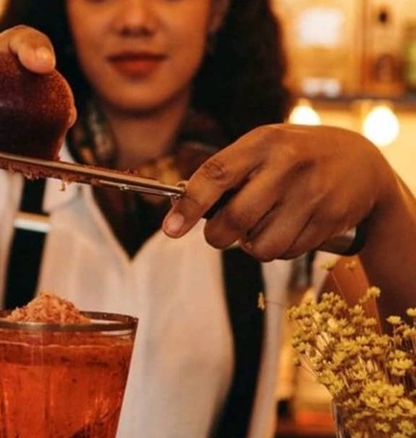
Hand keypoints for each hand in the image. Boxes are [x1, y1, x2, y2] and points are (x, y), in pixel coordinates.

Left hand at [163, 124, 393, 260]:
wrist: (361, 162)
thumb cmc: (293, 156)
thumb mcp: (261, 148)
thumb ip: (226, 173)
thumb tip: (181, 208)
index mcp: (262, 143)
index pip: (215, 175)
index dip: (189, 205)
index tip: (170, 229)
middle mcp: (288, 165)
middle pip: (235, 219)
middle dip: (217, 236)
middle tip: (218, 234)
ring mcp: (311, 193)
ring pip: (261, 245)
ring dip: (251, 246)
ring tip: (259, 227)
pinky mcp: (329, 219)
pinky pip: (287, 252)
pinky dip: (277, 249)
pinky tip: (287, 228)